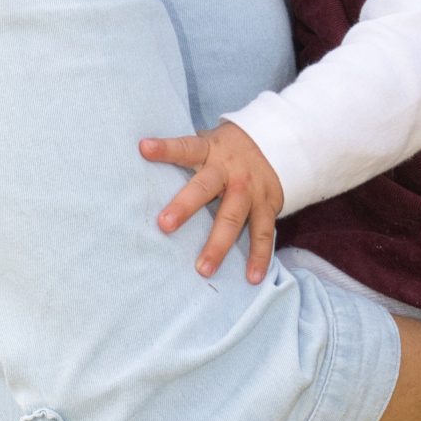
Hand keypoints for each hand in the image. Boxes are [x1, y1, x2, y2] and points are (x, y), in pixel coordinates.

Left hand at [139, 124, 285, 282]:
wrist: (277, 145)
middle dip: (185, 206)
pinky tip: (252, 277)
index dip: (166, 148)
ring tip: (203, 270)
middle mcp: (230, 171)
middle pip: (205, 188)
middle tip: (165, 225)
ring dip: (218, 245)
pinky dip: (260, 256)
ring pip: (233, 219)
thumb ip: (186, 153)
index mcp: (210, 152)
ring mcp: (250, 190)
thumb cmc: (228, 150)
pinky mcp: (267, 206)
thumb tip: (142, 157)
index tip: (144, 148)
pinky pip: (263, 234)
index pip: (186, 148)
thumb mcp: (210, 143)